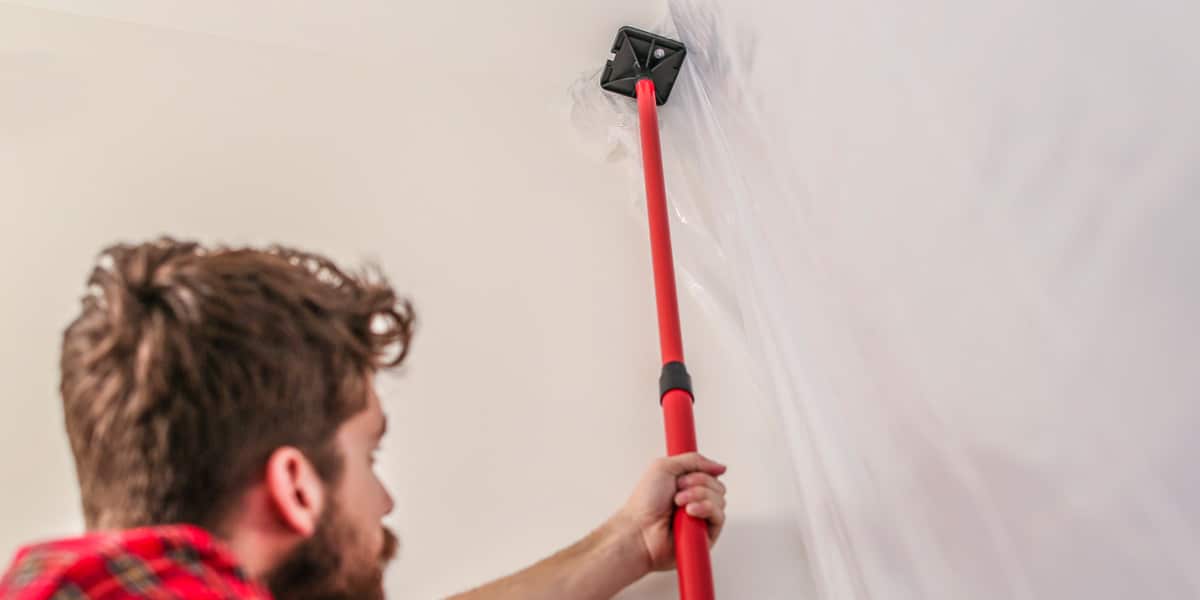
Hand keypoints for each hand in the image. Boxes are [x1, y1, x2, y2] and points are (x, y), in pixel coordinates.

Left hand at [612, 453, 727, 572]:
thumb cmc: (645, 503)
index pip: (711, 474)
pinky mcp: (706, 534)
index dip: (702, 471)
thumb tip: (719, 467)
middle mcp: (696, 501)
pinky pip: (719, 517)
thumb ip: (694, 460)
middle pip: (718, 485)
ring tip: (680, 504)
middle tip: (678, 490)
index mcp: (687, 485)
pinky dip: (705, 510)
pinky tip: (690, 512)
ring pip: (720, 500)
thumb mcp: (665, 467)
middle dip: (698, 483)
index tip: (685, 475)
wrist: (640, 529)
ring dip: (698, 496)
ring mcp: (702, 517)